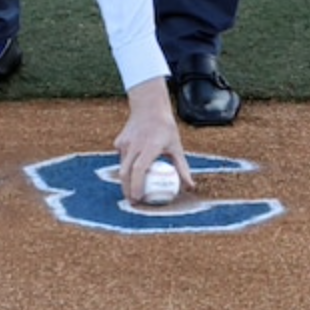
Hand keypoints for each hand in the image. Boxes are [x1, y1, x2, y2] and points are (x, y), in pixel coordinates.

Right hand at [113, 77, 194, 202]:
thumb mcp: (176, 147)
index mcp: (149, 147)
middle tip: (133, 202)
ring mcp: (125, 142)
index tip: (138, 199)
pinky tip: (131, 172)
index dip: (137, 186)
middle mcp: (134, 145)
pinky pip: (122, 158)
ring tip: (131, 192)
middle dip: (127, 189)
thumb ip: (182, 168)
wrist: (148, 107)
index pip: (139, 170)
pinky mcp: (119, 141)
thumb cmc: (165, 128)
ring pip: (122, 166)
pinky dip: (126, 167)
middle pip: (126, 172)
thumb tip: (190, 187)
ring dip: (126, 180)